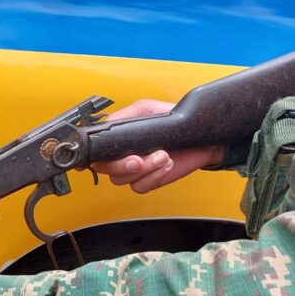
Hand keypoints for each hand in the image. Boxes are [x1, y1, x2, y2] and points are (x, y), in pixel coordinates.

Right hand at [93, 99, 223, 192]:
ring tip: (163, 155)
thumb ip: (125, 115)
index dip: (93, 156)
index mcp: (116, 138)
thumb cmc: (174, 120)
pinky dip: (153, 177)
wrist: (201, 138)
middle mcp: (121, 155)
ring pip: (122, 179)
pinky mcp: (148, 180)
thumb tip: (106, 124)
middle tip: (138, 159)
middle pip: (105, 168)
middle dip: (121, 165)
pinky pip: (139, 186)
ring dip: (144, 169)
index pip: (96, 150)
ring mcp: (134, 170)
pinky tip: (166, 165)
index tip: (105, 155)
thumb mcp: (147, 109)